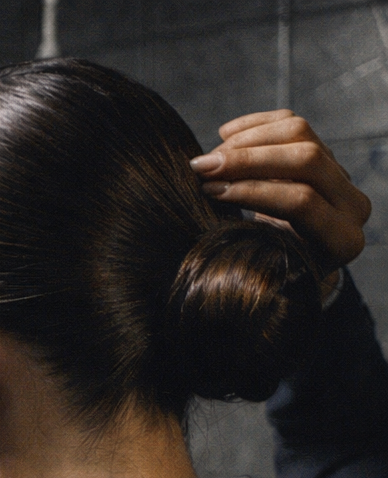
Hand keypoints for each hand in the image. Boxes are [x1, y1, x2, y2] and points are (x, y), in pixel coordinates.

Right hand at [190, 110, 370, 289]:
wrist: (291, 266)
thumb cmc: (273, 278)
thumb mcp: (265, 278)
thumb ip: (253, 256)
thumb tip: (212, 220)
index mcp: (341, 240)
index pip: (301, 201)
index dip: (252, 191)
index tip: (210, 191)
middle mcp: (350, 203)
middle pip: (305, 158)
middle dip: (247, 160)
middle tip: (202, 167)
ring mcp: (340, 175)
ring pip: (300, 133)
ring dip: (247, 140)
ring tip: (209, 157)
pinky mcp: (325, 155)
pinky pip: (293, 124)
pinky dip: (256, 124)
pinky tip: (224, 134)